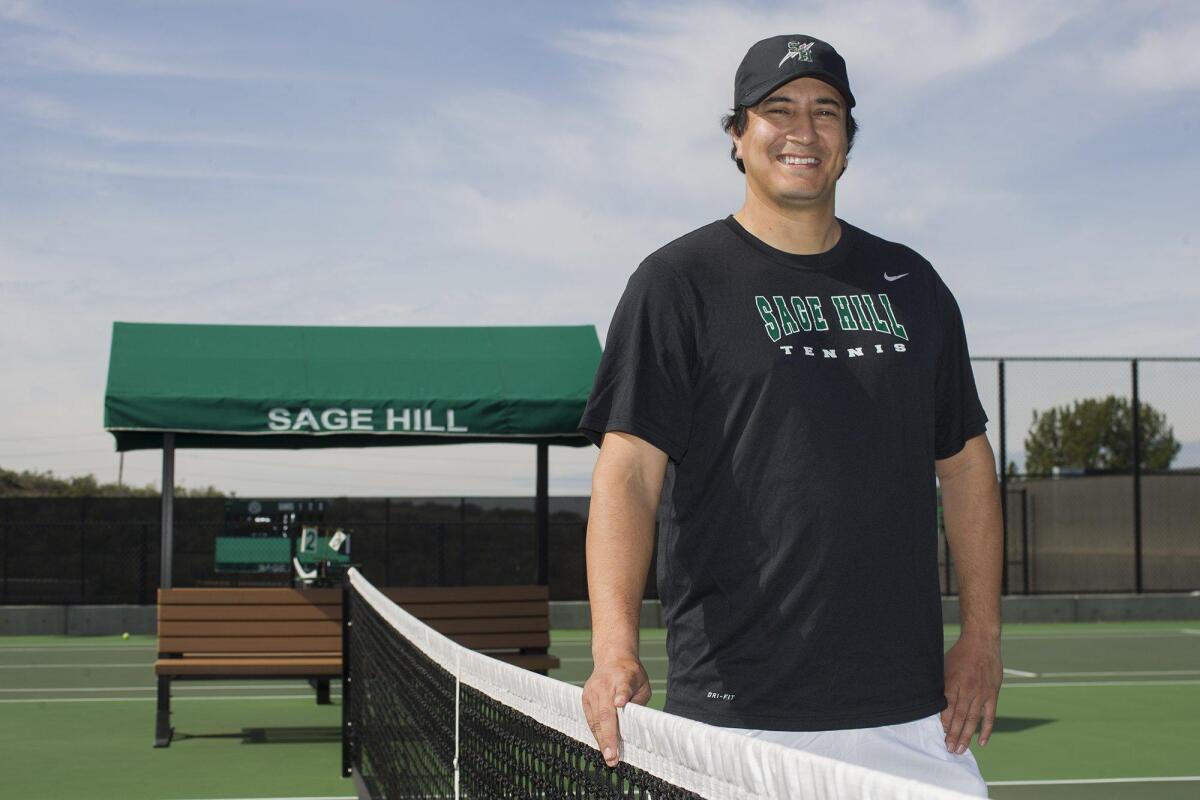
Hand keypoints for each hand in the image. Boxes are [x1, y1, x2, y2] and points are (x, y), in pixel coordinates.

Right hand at [581, 656, 651, 766]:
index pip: (622, 687)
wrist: (612, 658)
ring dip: (602, 740)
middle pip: (605, 713)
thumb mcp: (642, 684)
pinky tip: (603, 746)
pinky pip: (591, 720)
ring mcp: (592, 692)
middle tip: (612, 757)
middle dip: (608, 737)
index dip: (621, 696)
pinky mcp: (585, 698)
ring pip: (595, 720)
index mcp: (623, 678)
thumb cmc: (631, 675)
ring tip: (609, 758)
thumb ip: (638, 702)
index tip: (620, 703)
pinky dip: (597, 734)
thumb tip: (635, 725)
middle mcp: (604, 685)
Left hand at [941, 634, 1001, 753]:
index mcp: (953, 682)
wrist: (981, 642)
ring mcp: (981, 693)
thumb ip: (941, 685)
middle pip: (959, 716)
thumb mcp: (944, 667)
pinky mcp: (992, 694)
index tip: (940, 735)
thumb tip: (932, 703)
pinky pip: (990, 716)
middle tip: (949, 749)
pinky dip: (986, 730)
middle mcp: (968, 689)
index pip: (948, 706)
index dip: (944, 722)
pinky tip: (982, 743)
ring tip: (961, 750)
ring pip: (973, 718)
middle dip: (953, 734)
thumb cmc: (959, 655)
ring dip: (967, 735)